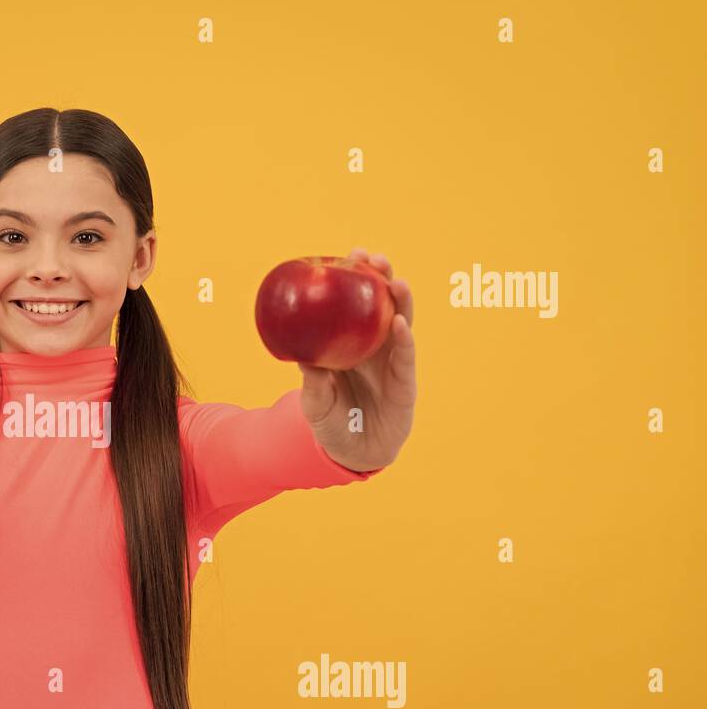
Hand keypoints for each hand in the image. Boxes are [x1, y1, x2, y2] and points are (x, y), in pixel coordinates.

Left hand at [298, 248, 415, 472]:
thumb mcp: (315, 402)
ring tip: (396, 282)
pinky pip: (405, 357)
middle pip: (382, 306)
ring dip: (401, 302)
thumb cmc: (332, 422)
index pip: (356, 304)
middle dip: (382, 279)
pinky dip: (405, 339)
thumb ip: (312, 384)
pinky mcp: (404, 383)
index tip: (350, 255)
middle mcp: (375, 348)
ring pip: (401, 324)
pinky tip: (401, 323)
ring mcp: (392, 363)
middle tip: (375, 259)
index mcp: (352, 344)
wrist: (353, 453)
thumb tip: (303, 360)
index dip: (356, 279)